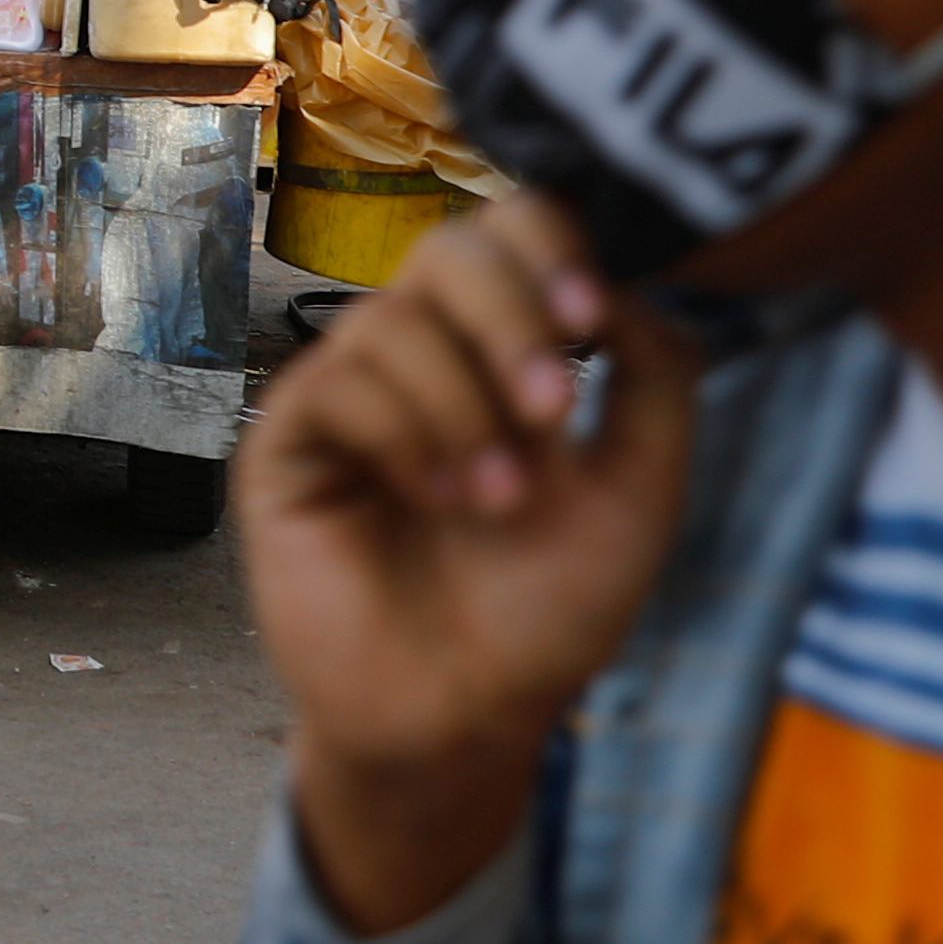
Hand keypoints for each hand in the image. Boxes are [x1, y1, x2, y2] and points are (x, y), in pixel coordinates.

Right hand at [233, 192, 703, 936]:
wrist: (466, 712)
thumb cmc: (547, 608)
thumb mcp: (643, 489)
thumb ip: (655, 375)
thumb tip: (617, 285)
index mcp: (503, 347)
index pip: (512, 231)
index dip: (549, 249)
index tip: (591, 322)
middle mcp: (422, 352)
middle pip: (449, 249)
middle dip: (510, 319)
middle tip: (553, 415)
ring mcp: (349, 392)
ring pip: (393, 322)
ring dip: (465, 409)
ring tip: (496, 502)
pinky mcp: (287, 441)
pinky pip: (338, 384)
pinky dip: (404, 437)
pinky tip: (433, 503)